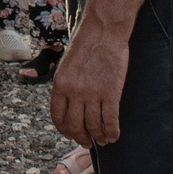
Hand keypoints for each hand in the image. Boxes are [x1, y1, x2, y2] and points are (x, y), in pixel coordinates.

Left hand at [48, 7, 128, 146]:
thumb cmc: (86, 46)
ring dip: (99, 137)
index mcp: (60, 85)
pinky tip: (114, 135)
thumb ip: (66, 87)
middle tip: (88, 142)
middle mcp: (74, 92)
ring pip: (94, 126)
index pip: (58, 118)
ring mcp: (93, 94)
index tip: (72, 135)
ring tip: (103, 141)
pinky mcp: (111, 93)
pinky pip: (111, 120)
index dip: (65, 131)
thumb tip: (70, 109)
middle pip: (75, 126)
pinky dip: (112, 132)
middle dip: (82, 138)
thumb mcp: (66, 66)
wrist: (103, 31)